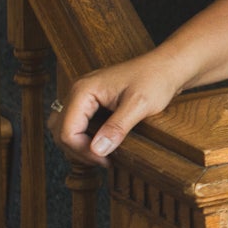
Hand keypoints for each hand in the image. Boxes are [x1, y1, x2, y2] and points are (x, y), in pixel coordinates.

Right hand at [52, 50, 188, 167]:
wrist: (167, 67)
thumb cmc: (155, 79)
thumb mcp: (138, 106)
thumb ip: (116, 127)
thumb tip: (97, 150)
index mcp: (84, 90)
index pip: (66, 130)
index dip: (83, 151)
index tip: (106, 160)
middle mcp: (78, 91)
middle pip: (60, 130)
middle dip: (78, 150)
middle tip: (104, 160)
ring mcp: (84, 96)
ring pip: (65, 128)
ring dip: (79, 145)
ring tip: (103, 155)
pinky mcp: (92, 102)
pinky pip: (77, 124)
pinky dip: (85, 138)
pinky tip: (104, 144)